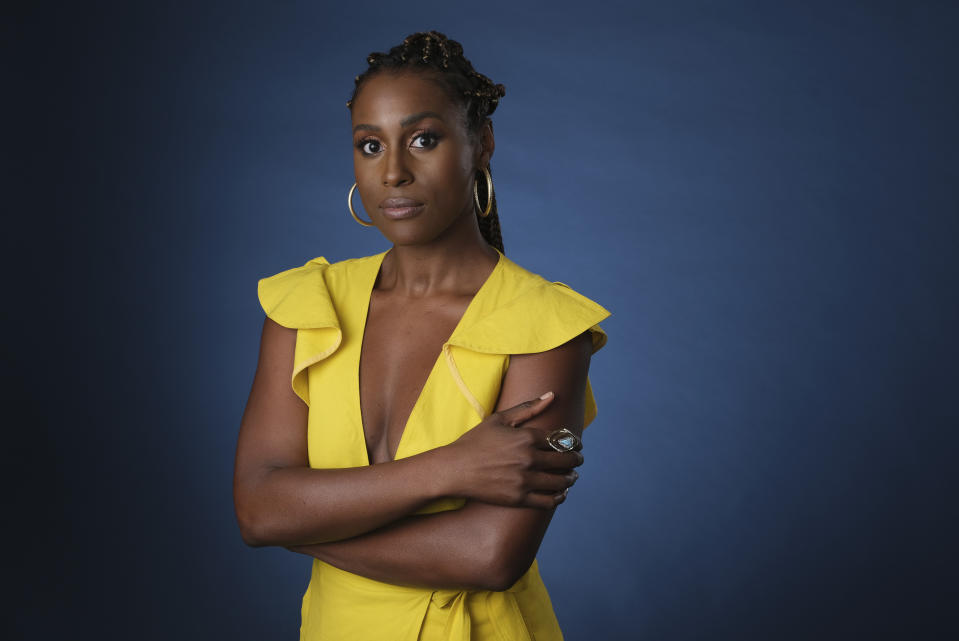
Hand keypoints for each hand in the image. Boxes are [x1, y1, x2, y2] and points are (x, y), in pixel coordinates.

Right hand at [441, 392, 583, 508]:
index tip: (576, 444)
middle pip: (565, 460)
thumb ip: (528, 407)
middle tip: (578, 460)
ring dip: (570, 478)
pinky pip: (548, 501)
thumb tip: (552, 395)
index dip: (573, 442)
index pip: (562, 439)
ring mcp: (524, 480)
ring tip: (571, 477)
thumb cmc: (475, 441)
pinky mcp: (519, 498)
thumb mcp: (500, 419)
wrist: (454, 469)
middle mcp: (528, 458)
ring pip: (560, 481)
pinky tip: (560, 493)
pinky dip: (559, 497)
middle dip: (576, 460)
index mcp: (526, 437)